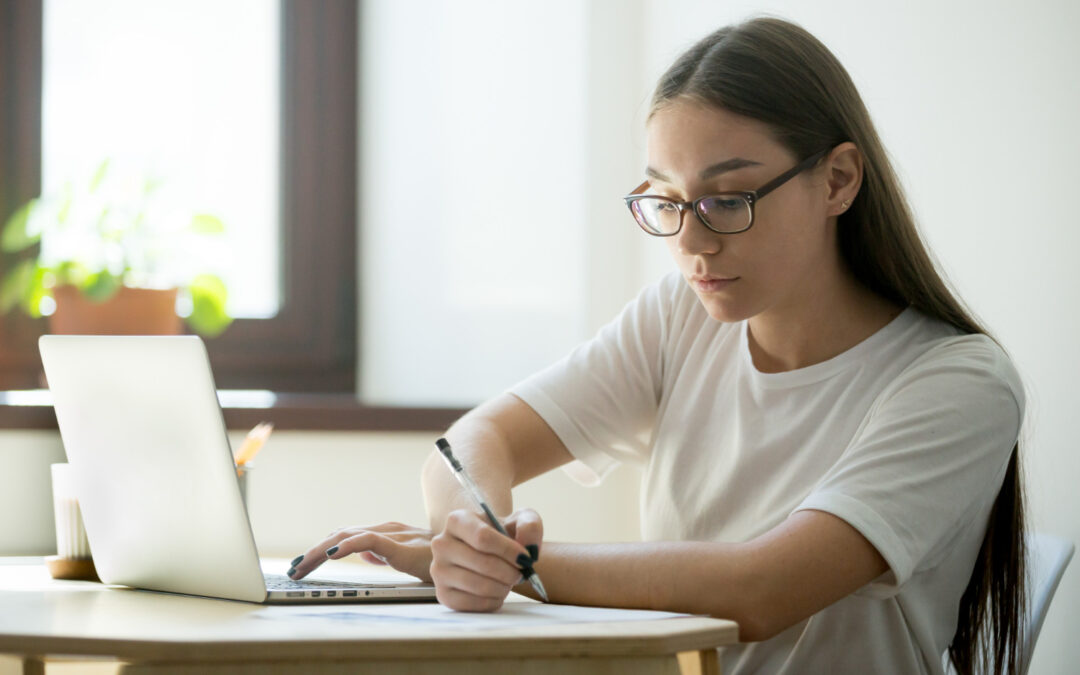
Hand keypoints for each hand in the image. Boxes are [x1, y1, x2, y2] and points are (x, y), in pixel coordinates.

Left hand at [288, 521, 433, 581]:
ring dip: (321, 550)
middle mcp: (387, 529)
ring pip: (349, 536)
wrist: (474, 555)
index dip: (320, 548)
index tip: (300, 565)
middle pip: (341, 535)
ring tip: (301, 565)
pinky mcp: (404, 546)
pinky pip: (371, 541)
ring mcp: (395, 534)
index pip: (345, 536)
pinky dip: (348, 545)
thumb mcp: (408, 557)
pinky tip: (332, 554)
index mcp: (386, 533)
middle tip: (291, 569)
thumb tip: (364, 554)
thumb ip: (386, 554)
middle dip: (313, 552)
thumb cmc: (443, 558)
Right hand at [430, 507, 542, 611]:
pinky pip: (471, 604)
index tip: (525, 558)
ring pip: (478, 585)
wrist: (490, 553)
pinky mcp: (442, 594)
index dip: (508, 551)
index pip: (483, 537)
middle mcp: (441, 543)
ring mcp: (438, 570)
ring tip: (510, 581)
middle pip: (482, 563)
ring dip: (503, 587)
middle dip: (509, 572)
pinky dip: (492, 601)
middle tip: (521, 573)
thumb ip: (530, 526)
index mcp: (457, 520)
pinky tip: (498, 592)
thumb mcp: (521, 520)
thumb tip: (528, 548)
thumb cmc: (505, 535)